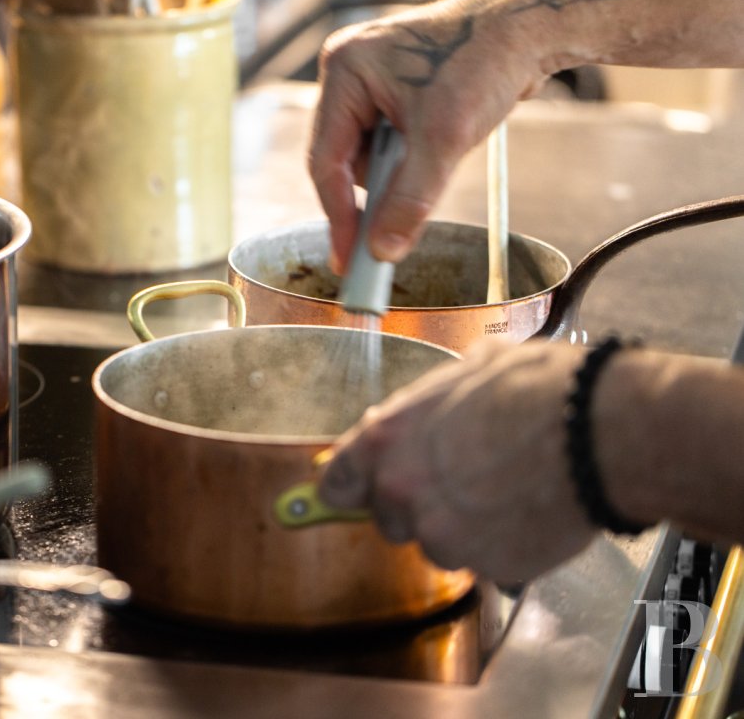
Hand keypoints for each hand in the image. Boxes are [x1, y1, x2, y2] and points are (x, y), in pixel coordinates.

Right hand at [307, 0, 551, 270]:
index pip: (326, 160)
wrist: (532, 28)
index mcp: (345, 71)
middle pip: (344, 159)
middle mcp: (350, 73)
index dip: (338, 214)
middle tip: (394, 229)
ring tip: (439, 154)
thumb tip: (383, 250)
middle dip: (377, 188)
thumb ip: (409, 200)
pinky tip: (439, 144)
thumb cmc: (485, 60)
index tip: (347, 257)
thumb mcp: (444, 139)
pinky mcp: (394, 90)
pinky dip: (410, 158)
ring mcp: (371, 81)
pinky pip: (388, 142)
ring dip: (398, 172)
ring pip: (368, 155)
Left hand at [318, 339, 597, 582]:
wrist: (598, 431)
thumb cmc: (539, 389)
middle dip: (419, 506)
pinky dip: (504, 548)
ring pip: (439, 544)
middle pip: (390, 519)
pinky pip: (487, 564)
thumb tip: (438, 397)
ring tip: (507, 492)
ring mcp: (442, 535)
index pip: (337, 482)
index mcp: (386, 440)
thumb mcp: (474, 367)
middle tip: (463, 481)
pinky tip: (531, 514)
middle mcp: (402, 492)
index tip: (362, 490)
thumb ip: (437, 397)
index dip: (352, 486)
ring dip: (464, 528)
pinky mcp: (487, 567)